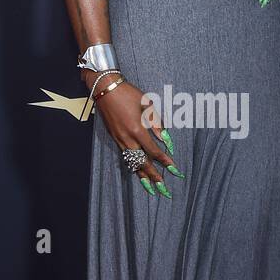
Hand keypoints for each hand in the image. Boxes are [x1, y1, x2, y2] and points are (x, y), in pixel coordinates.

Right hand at [84, 70, 182, 197]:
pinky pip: (125, 156)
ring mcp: (119, 140)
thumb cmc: (129, 94)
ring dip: (142, 176)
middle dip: (154, 177)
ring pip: (132, 163)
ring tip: (151, 188)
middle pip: (142, 163)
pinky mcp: (114, 138)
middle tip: (164, 190)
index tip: (174, 170)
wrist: (105, 89)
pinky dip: (133, 166)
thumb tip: (166, 139)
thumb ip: (157, 124)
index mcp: (137, 130)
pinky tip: (138, 172)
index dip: (165, 162)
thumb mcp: (148, 105)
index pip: (154, 151)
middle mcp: (127, 138)